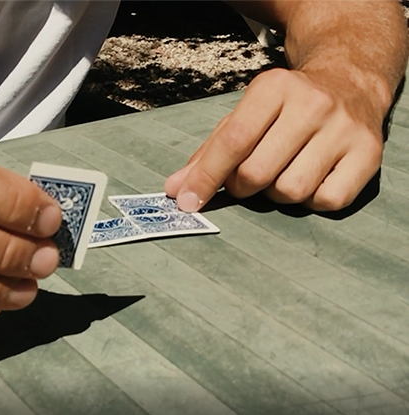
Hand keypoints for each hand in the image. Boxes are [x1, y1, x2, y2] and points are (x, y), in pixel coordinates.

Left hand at [164, 68, 386, 211]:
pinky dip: (311, 200)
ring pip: (291, 191)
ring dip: (276, 193)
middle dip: (241, 186)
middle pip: (257, 173)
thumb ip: (209, 152)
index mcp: (274, 87)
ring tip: (282, 171)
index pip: (233, 141)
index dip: (205, 177)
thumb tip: (176, 189)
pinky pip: (326, 201)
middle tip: (245, 178)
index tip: (185, 201)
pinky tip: (312, 177)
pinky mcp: (369, 154)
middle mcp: (312, 104)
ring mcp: (344, 129)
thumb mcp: (244, 115)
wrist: (349, 81)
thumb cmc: (284, 107)